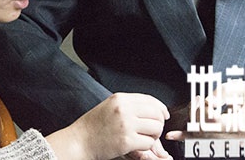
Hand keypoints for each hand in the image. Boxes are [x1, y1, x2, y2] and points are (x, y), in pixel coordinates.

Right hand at [47, 93, 170, 159]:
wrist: (80, 140)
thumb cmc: (93, 126)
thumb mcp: (109, 106)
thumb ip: (129, 105)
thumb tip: (153, 109)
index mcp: (120, 99)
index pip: (149, 99)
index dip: (160, 108)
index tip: (164, 115)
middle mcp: (123, 109)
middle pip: (156, 114)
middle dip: (158, 123)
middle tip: (153, 131)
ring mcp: (125, 125)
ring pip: (155, 128)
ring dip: (154, 136)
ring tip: (144, 138)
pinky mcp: (126, 141)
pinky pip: (149, 143)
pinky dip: (146, 146)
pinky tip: (137, 145)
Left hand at [165, 80, 244, 140]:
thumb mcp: (239, 88)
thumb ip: (222, 93)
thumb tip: (206, 102)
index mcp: (242, 124)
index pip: (215, 122)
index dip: (204, 110)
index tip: (204, 99)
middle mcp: (235, 138)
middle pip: (205, 131)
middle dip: (195, 113)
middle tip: (196, 99)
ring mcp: (228, 141)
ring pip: (201, 136)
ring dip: (191, 121)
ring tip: (193, 105)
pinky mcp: (221, 140)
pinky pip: (201, 140)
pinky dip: (185, 137)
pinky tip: (171, 136)